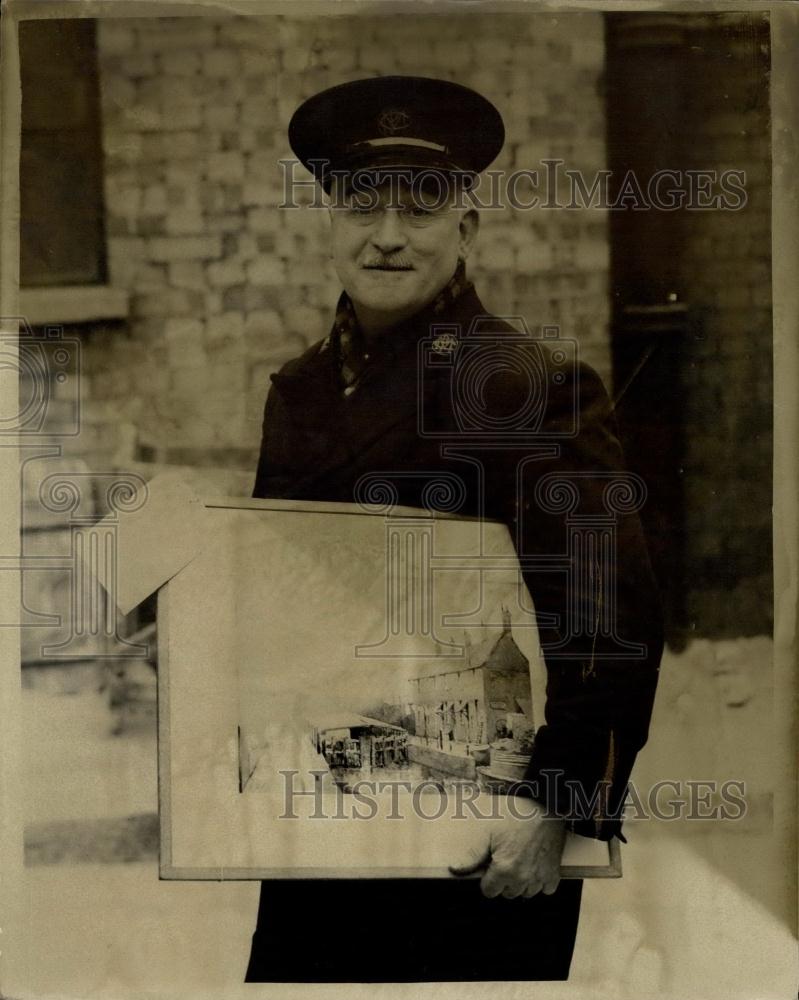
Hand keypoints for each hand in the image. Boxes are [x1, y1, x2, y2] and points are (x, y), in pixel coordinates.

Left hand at [448, 807, 565, 898]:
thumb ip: (472, 856)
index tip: (490, 866)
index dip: (487, 878)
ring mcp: (540, 878)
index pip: (489, 891)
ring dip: (521, 882)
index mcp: (504, 869)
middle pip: (507, 893)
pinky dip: (539, 881)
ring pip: (525, 893)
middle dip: (503, 880)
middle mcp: (523, 879)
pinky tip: (535, 866)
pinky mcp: (554, 874)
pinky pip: (545, 889)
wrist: (545, 806)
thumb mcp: (488, 831)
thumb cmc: (516, 815)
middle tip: (504, 859)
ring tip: (519, 861)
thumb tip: (454, 870)